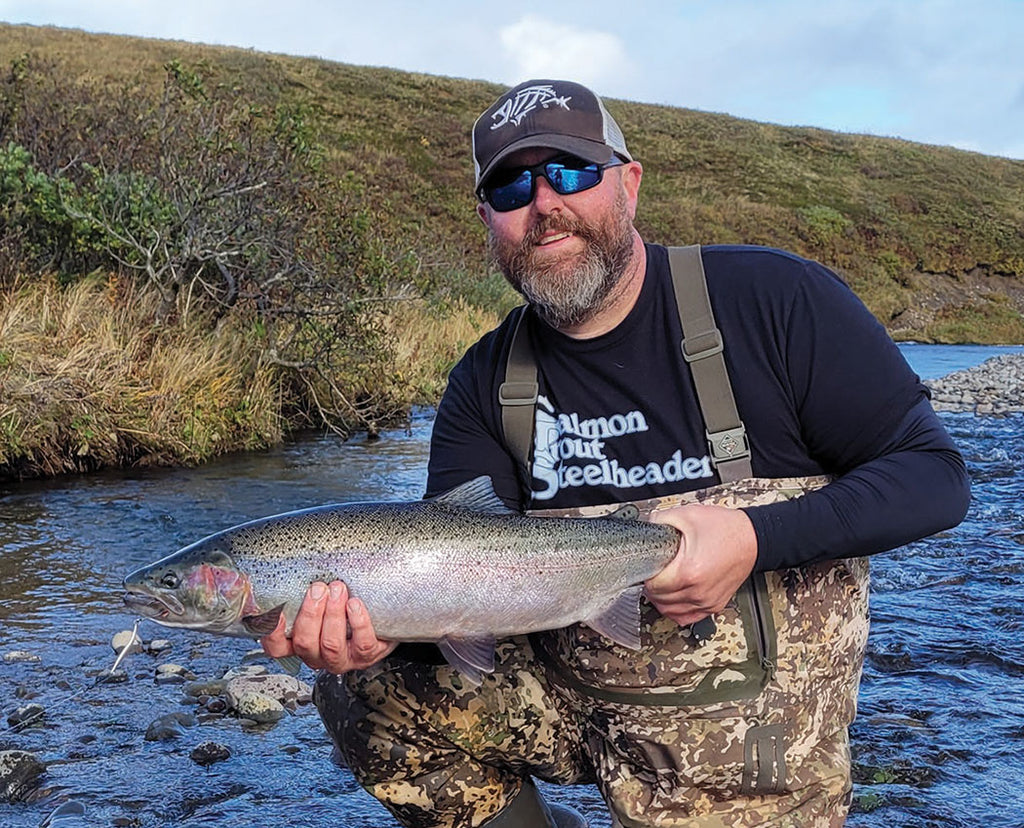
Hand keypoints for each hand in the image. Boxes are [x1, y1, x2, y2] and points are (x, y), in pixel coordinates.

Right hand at [260, 580, 396, 672]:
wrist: (382, 617)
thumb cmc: (346, 604)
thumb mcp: (323, 596)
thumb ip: (309, 589)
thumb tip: (302, 561)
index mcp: (301, 642)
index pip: (277, 646)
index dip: (273, 632)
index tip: (278, 611)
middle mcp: (318, 654)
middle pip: (304, 642)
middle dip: (311, 613)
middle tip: (319, 589)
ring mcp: (342, 658)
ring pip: (331, 644)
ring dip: (333, 615)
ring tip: (339, 590)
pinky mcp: (366, 656)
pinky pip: (361, 644)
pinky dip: (358, 622)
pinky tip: (355, 604)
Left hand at [644, 504, 757, 626]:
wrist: (752, 538)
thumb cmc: (725, 528)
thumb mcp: (687, 515)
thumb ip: (660, 520)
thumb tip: (646, 528)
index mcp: (689, 571)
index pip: (652, 585)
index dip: (645, 573)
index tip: (648, 565)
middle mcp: (698, 591)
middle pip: (659, 600)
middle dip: (652, 586)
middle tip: (654, 571)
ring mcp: (707, 601)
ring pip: (670, 612)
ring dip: (661, 599)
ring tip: (662, 583)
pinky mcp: (714, 605)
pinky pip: (687, 618)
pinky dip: (676, 610)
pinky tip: (673, 597)